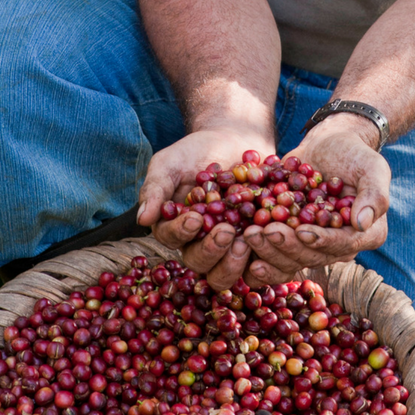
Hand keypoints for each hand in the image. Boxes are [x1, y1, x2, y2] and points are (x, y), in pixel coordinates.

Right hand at [137, 128, 273, 289]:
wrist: (235, 141)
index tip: (195, 217)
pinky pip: (259, 264)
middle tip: (227, 231)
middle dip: (211, 251)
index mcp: (174, 228)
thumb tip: (143, 218)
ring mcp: (228, 250)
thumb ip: (155, 188)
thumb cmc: (195, 152)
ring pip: (226, 273)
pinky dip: (265, 256)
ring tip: (247, 239)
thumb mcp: (170, 163)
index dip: (181, 232)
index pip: (171, 239)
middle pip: (199, 263)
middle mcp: (198, 245)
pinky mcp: (255, 247)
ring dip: (234, 263)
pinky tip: (271, 239)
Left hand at [243, 116, 390, 285]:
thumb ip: (374, 193)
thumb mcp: (372, 166)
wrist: (328, 146)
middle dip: (285, 246)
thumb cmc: (354, 154)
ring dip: (266, 251)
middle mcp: (338, 248)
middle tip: (263, 231)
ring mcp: (310, 247)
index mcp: (365, 235)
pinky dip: (255, 256)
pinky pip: (271, 258)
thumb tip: (363, 222)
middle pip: (310, 257)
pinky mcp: (288, 242)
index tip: (302, 231)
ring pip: (288, 261)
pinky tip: (239, 249)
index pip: (342, 245)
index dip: (321, 240)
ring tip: (249, 235)